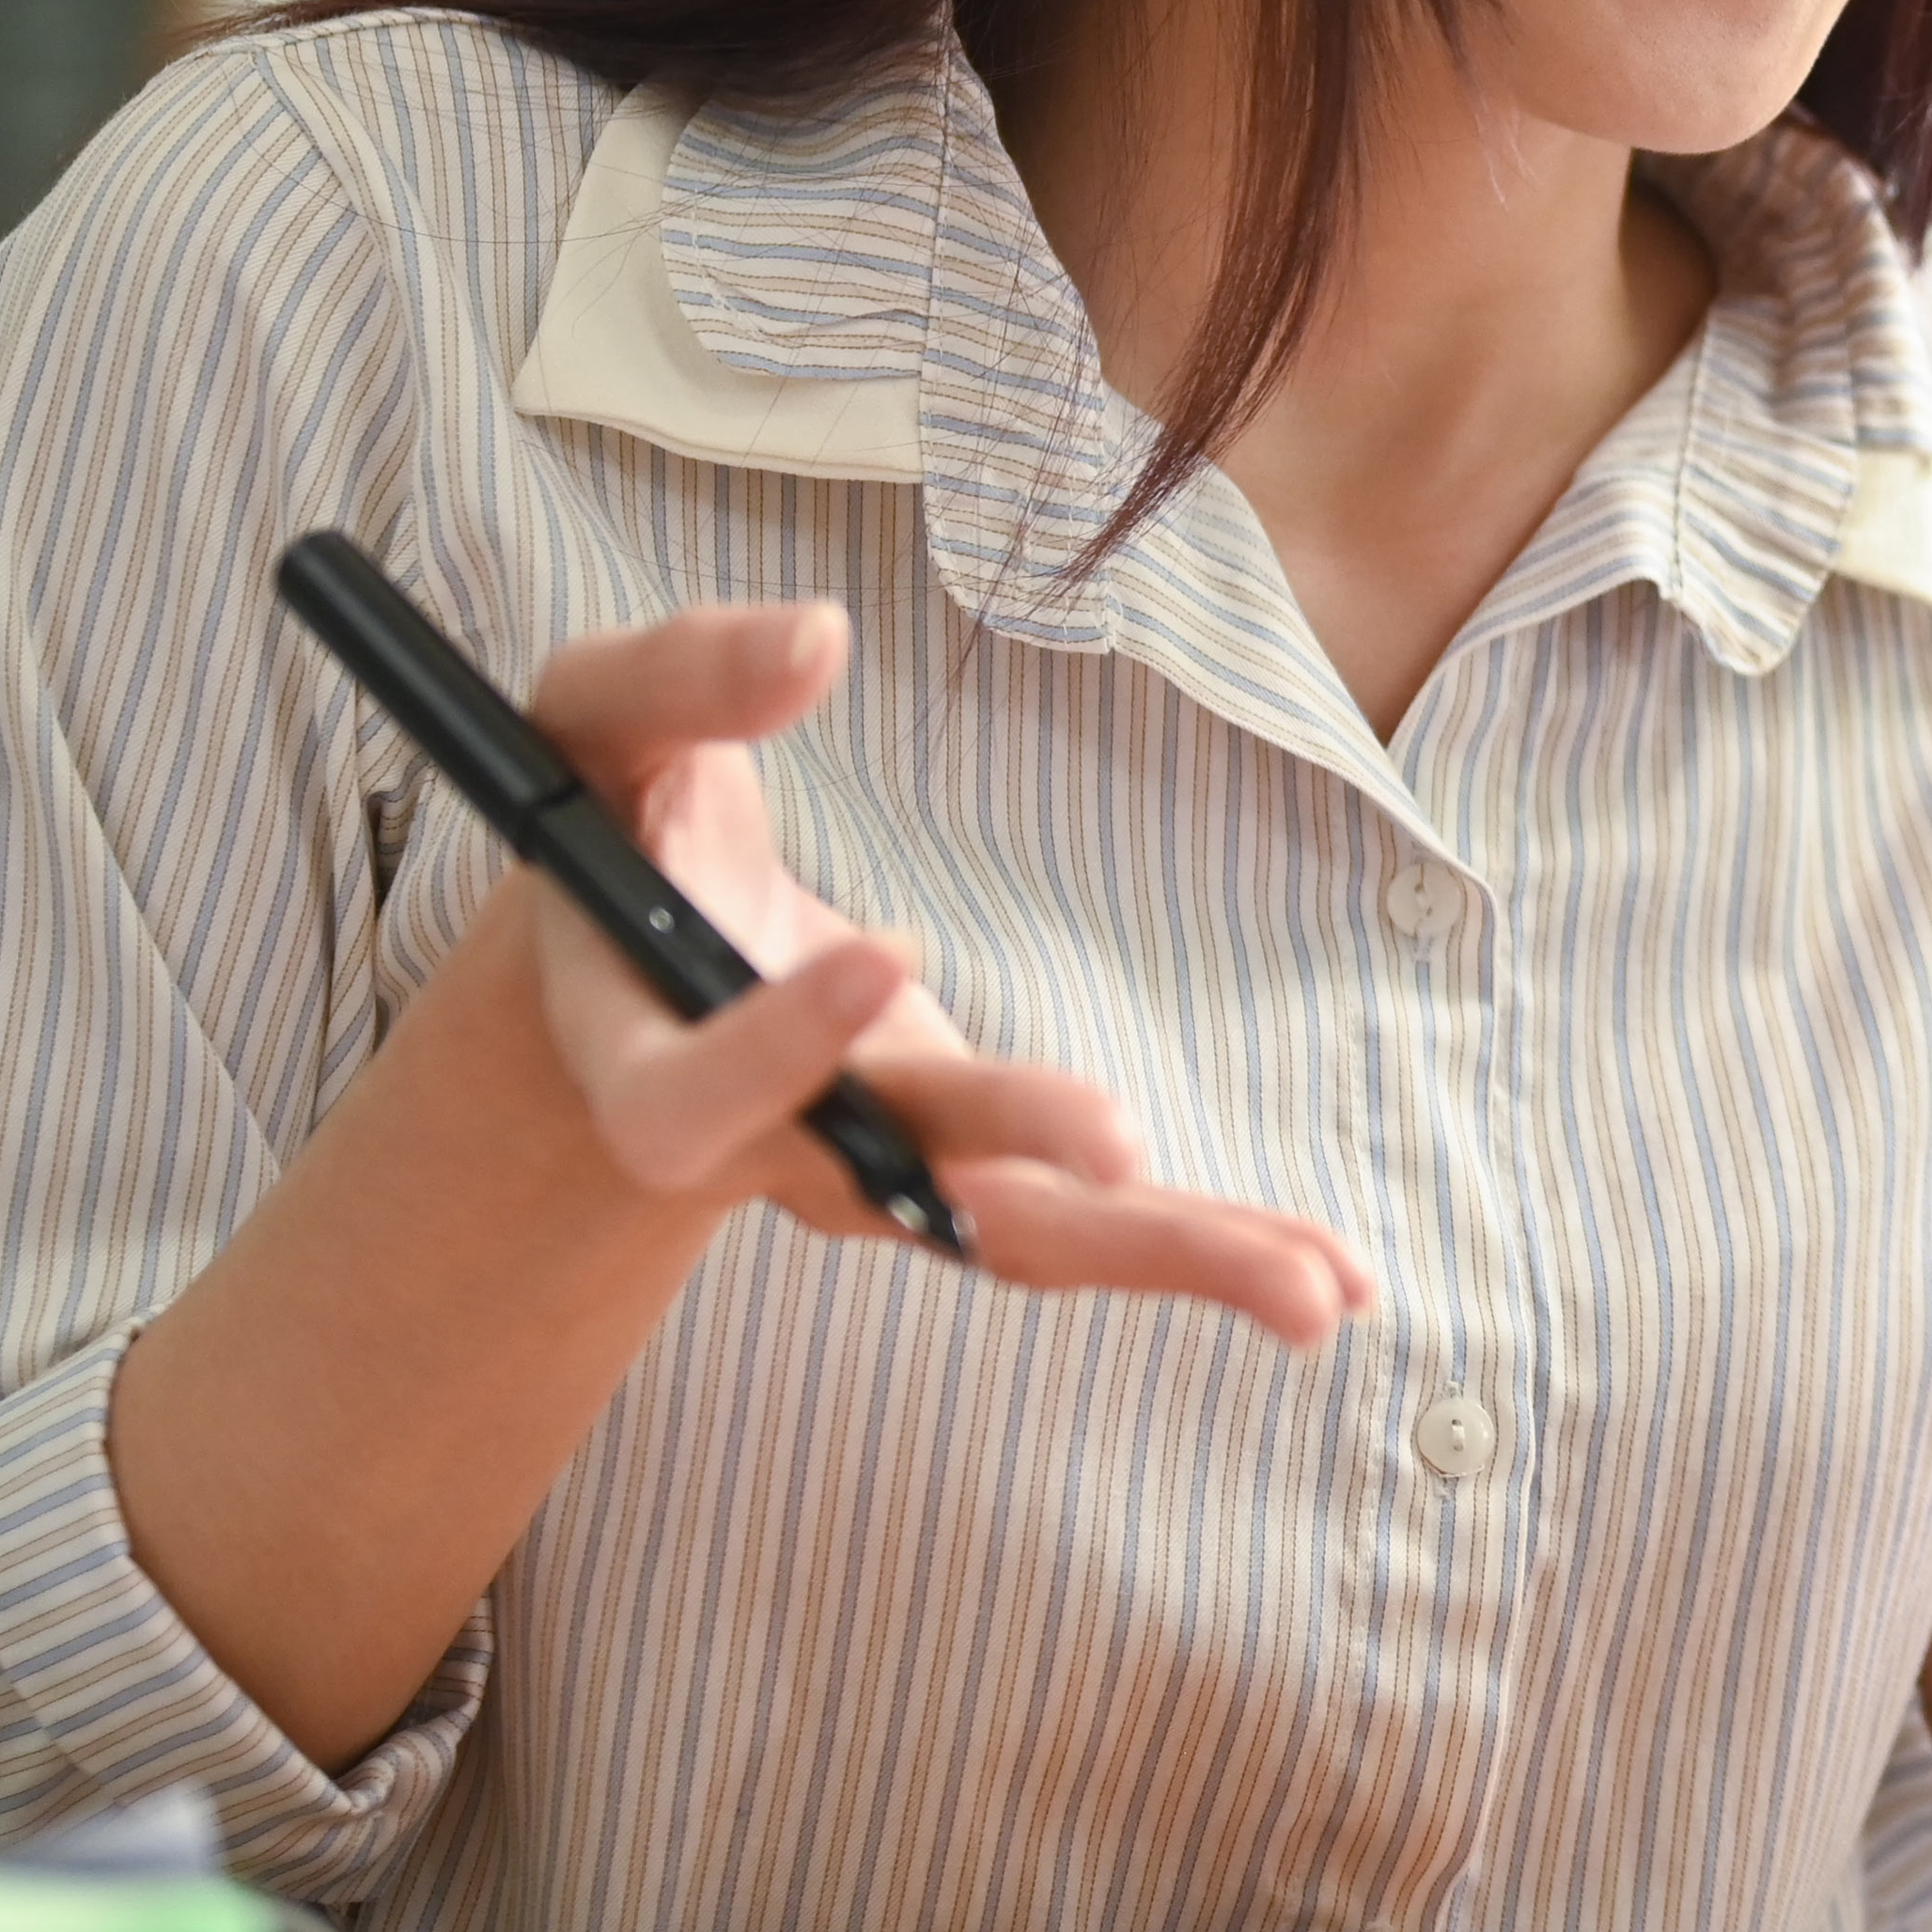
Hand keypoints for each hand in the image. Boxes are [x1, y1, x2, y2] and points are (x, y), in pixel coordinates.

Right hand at [474, 601, 1370, 1340]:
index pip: (700, 1086)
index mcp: (645, 1062)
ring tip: (1313, 1291)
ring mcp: (887, 1172)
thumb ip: (680, 679)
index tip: (881, 949)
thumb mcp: (596, 721)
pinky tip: (1335, 1279)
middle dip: (1006, 1153)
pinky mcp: (981, 1165)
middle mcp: (771, 1148)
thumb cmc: (606, 824)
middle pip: (891, 1180)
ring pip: (1020, 1236)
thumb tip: (816, 640)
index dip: (779, 1036)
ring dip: (1166, 1254)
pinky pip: (1093, 1224)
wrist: (622, 976)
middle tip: (1116, 1144)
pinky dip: (1211, 1246)